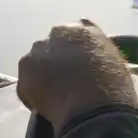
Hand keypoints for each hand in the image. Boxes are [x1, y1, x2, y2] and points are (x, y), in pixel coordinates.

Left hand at [17, 19, 137, 130]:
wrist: (93, 109)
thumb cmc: (112, 88)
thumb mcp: (113, 61)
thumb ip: (98, 50)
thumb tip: (89, 54)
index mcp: (82, 28)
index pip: (74, 34)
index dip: (75, 52)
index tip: (79, 67)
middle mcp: (58, 32)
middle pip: (52, 45)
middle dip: (56, 60)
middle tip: (64, 81)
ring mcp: (38, 49)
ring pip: (36, 62)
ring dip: (42, 74)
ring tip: (53, 95)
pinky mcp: (24, 70)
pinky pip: (26, 82)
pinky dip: (32, 94)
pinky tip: (46, 107)